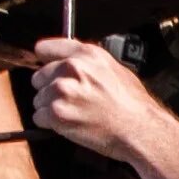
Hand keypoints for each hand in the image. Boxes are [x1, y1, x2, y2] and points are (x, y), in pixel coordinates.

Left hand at [29, 38, 163, 161]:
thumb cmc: (133, 104)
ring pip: (39, 99)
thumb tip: (67, 61)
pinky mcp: (56, 113)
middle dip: (50, 89)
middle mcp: (71, 68)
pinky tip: (72, 123)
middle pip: (39, 77)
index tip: (49, 70)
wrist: (140, 130)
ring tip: (77, 113)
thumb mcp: (115, 69)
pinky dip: (51, 123)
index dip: (47, 61)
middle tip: (72, 100)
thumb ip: (88, 62)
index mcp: (86, 55)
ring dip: (52, 108)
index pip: (45, 49)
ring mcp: (61, 90)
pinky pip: (39, 117)